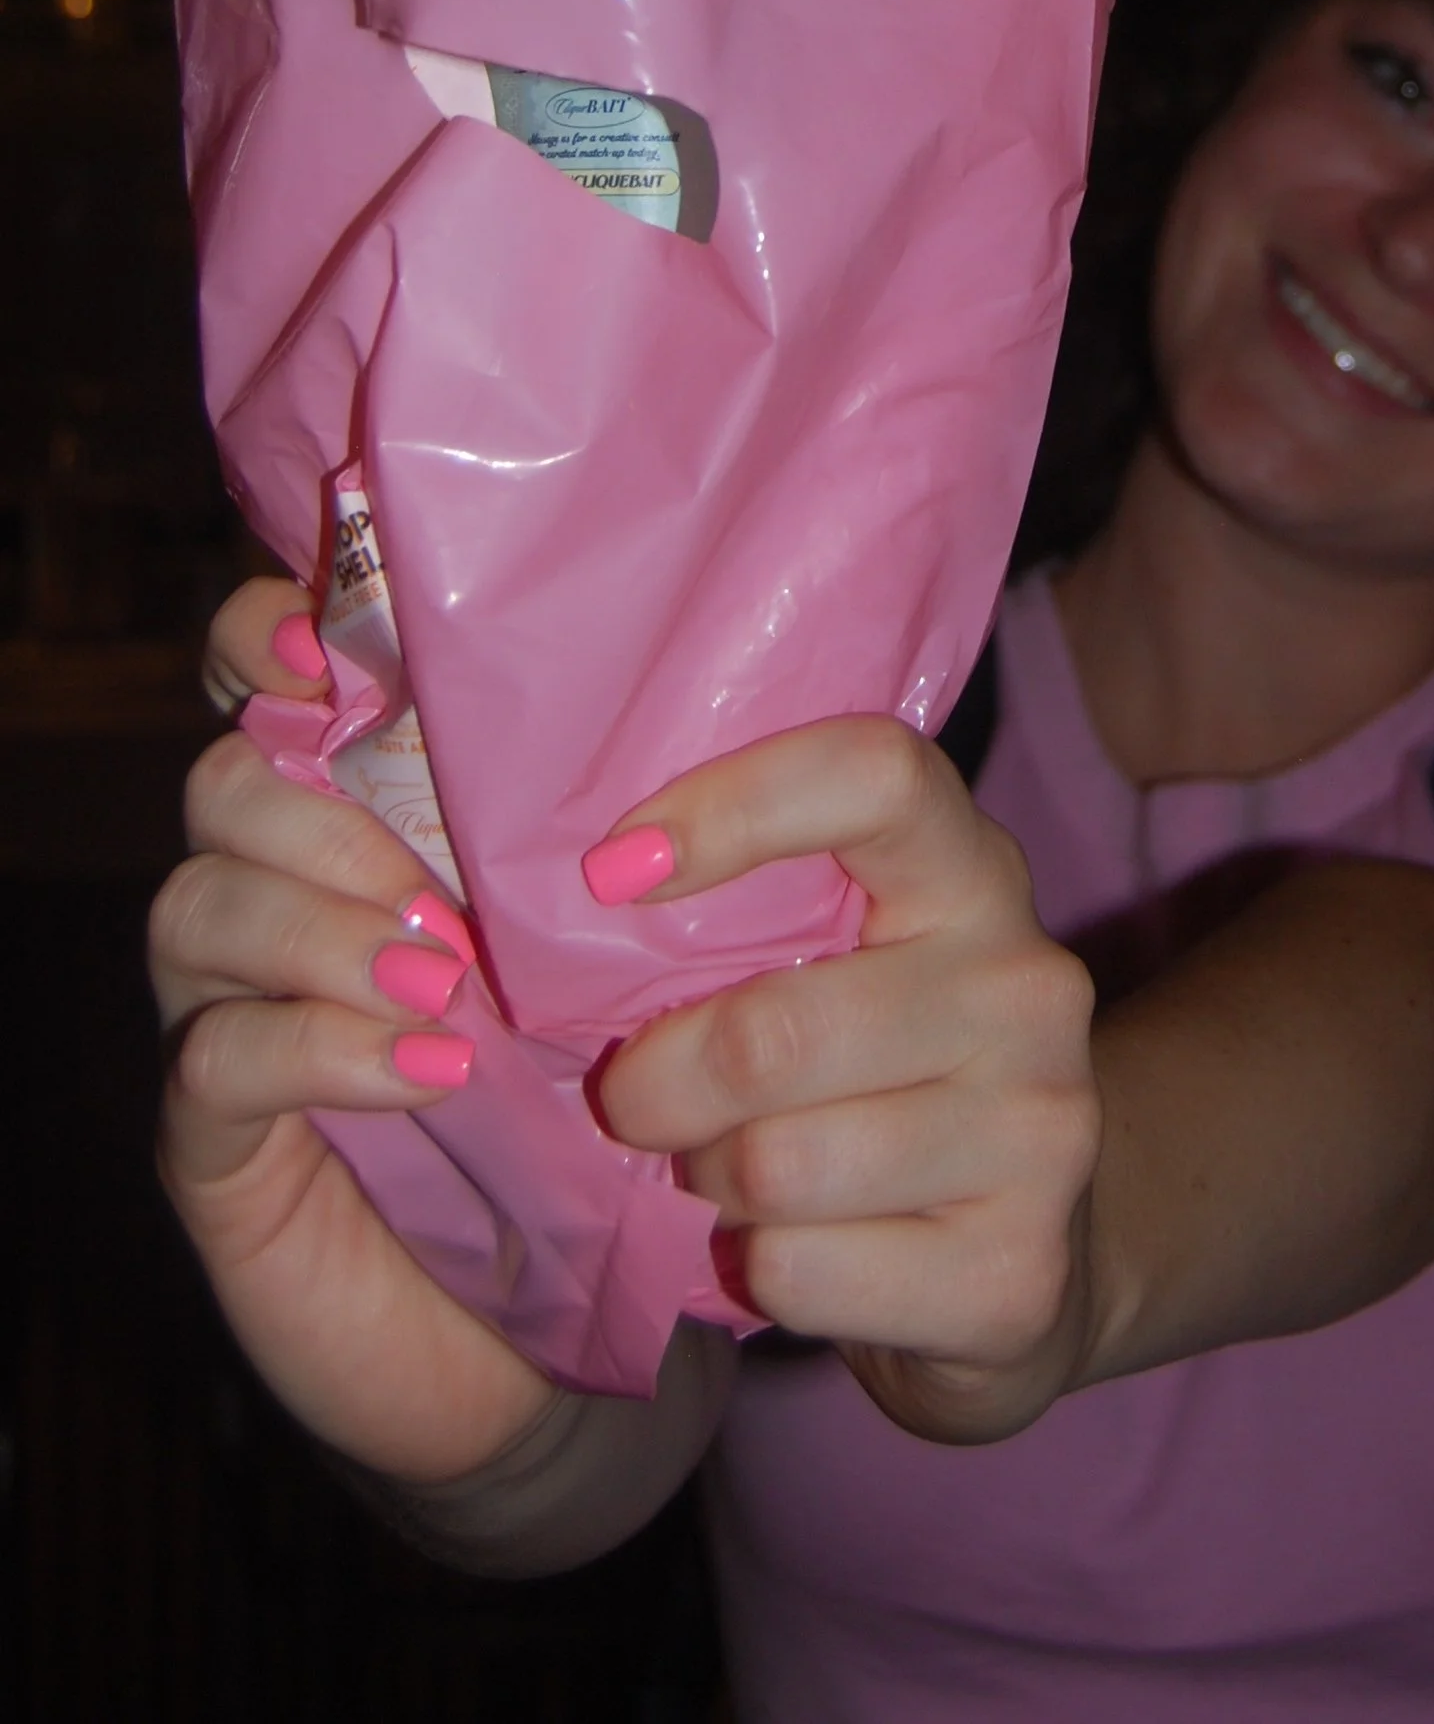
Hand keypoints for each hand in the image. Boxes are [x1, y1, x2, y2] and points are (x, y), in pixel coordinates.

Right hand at [151, 579, 553, 1485]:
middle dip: (326, 814)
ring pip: (198, 907)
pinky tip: (427, 1069)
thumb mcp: (611, 946)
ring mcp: (225, 1014)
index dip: (270, 637)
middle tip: (447, 891)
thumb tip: (700, 698)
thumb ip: (599, 834)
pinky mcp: (209, 1141)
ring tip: (448, 980)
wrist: (540, 1331)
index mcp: (365, 812)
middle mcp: (275, 892)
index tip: (329, 652)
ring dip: (324, 929)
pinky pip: (213, 1059)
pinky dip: (320, 1049)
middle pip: (226, 783)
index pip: (264, 675)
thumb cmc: (593, 1102)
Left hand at [592, 719, 1101, 1445]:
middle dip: (656, 1085)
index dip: (736, 806)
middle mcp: (1026, 987)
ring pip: (777, 1165)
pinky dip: (758, 1271)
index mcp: (973, 872)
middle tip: (635, 1102)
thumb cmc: (870, 1073)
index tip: (616, 871)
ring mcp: (1042, 1133)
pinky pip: (801, 1271)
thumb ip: (748, 909)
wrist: (1013, 1251)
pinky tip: (790, 1251)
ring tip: (724, 1176)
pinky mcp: (1016, 1272)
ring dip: (708, 1183)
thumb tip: (588, 887)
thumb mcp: (833, 957)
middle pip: (772, 1031)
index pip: (875, 777)